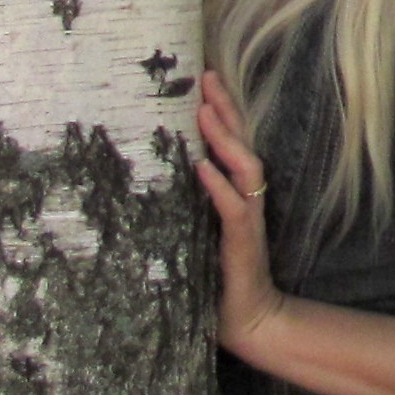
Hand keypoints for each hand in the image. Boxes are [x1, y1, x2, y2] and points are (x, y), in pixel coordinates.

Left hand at [196, 71, 284, 357]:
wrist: (246, 319)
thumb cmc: (215, 277)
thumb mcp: (193, 230)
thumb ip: (183, 203)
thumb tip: (147, 175)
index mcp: (235, 193)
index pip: (232, 143)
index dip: (221, 111)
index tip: (202, 81)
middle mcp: (246, 198)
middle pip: (241, 142)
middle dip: (225, 108)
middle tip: (206, 76)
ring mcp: (247, 217)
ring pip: (244, 166)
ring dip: (223, 137)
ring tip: (204, 109)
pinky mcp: (242, 241)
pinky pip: (233, 206)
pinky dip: (217, 184)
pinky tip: (200, 165)